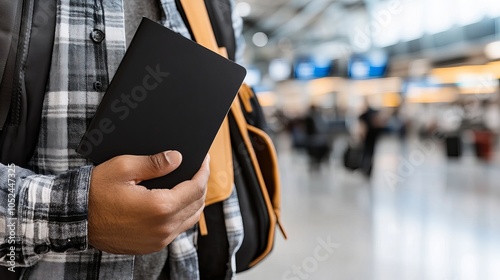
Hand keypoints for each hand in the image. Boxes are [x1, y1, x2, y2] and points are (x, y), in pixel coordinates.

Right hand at [88, 151, 208, 254]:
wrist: (75, 219)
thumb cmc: (96, 191)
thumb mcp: (124, 168)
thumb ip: (155, 163)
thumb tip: (178, 158)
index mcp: (160, 207)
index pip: (195, 188)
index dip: (203, 171)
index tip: (204, 159)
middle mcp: (163, 228)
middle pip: (197, 204)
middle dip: (201, 183)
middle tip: (199, 168)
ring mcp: (158, 240)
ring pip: (190, 219)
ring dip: (195, 200)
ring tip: (191, 183)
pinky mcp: (152, 246)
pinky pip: (177, 229)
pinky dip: (183, 214)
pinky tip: (177, 201)